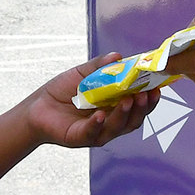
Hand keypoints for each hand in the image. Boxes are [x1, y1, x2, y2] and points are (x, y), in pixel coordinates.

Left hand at [23, 56, 160, 147]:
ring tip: (128, 100)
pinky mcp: (79, 138)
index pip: (138, 106)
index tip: (158, 86)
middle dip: (142, 108)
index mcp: (115, 108)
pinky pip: (92, 133)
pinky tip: (100, 115)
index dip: (150, 99)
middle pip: (133, 120)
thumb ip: (100, 66)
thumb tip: (119, 56)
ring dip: (124, 115)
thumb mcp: (82, 74)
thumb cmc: (62, 91)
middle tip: (145, 95)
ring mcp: (96, 133)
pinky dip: (98, 124)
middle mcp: (110, 123)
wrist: (36, 107)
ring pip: (116, 128)